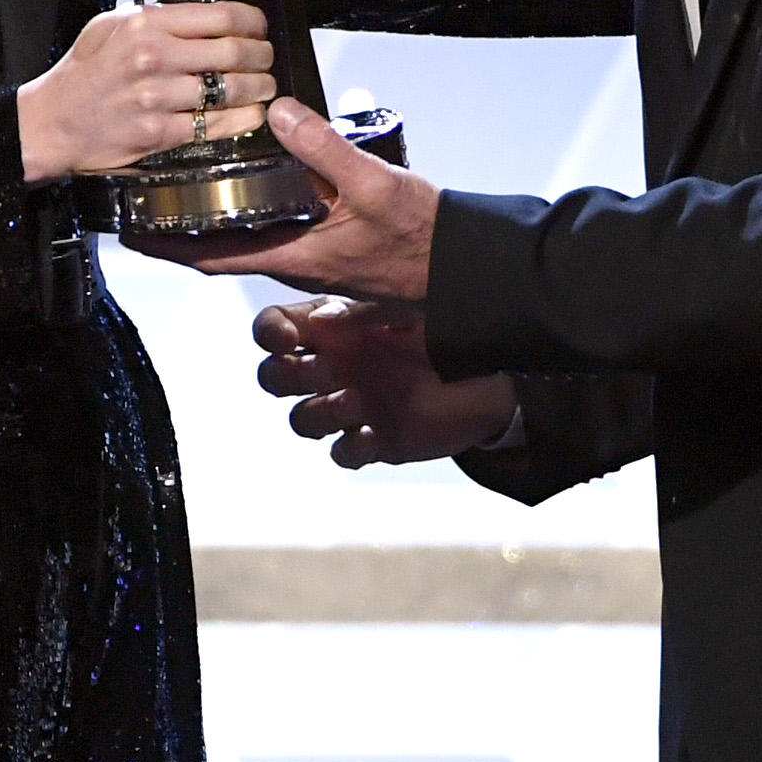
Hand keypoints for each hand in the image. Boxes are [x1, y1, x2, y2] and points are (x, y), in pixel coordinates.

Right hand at [15, 2, 273, 180]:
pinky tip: (251, 114)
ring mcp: (157, 98)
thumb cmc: (82, 73)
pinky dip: (242, 119)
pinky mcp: (159, 134)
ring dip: (259, 89)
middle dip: (262, 56)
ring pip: (230, 90)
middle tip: (268, 59)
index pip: (222, 16)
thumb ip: (155, 16)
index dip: (253, 22)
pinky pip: (215, 125)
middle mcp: (154, 58)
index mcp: (146, 25)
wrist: (51, 123)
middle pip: (234, 52)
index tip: (260, 28)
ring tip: (265, 86)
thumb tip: (201, 15)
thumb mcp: (110, 25)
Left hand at [131, 97, 440, 301]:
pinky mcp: (330, 243)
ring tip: (191, 178)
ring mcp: (311, 253)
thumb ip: (324, 147)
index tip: (130, 228)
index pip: (210, 256)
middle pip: (220, 246)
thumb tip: (277, 111)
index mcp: (292, 255)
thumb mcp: (372, 185)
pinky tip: (259, 177)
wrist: (462, 267)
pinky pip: (278, 226)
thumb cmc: (420, 239)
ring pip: (248, 236)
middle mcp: (294, 260)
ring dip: (216, 214)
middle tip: (150, 192)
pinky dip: (256, 206)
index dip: (165, 245)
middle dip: (182, 225)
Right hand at [255, 297, 515, 467]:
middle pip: (275, 377)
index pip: (276, 327)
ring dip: (320, 412)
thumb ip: (367, 312)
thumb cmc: (445, 332)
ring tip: (356, 401)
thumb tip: (322, 320)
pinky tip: (373, 435)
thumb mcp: (409, 309)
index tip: (285, 338)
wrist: (492, 379)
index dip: (269, 333)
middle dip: (285, 377)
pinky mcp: (373, 441)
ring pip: (302, 419)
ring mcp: (351, 406)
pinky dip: (350, 448)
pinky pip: (342, 453)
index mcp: (334, 326)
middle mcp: (334, 365)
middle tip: (324, 371)